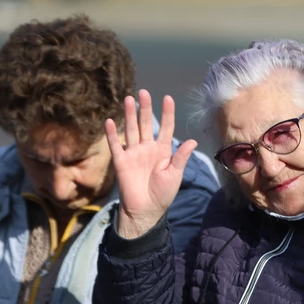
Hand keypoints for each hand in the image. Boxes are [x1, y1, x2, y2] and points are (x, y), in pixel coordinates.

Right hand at [107, 89, 197, 239]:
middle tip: (143, 92)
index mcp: (163, 151)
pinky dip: (112, 134)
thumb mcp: (175, 175)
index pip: (166, 128)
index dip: (167, 114)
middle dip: (145, 108)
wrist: (146, 210)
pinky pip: (116, 145)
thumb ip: (181, 157)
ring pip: (131, 130)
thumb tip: (193, 141)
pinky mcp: (121, 161)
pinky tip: (111, 121)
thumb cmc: (163, 194)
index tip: (167, 98)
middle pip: (146, 124)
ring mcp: (133, 153)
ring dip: (129, 115)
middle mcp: (147, 148)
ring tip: (128, 99)